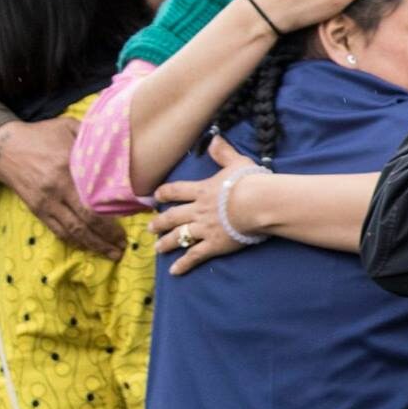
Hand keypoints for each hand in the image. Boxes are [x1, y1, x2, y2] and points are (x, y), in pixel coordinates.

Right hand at [0, 117, 124, 258]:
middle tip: (124, 248)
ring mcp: (45, 203)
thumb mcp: (69, 127)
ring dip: (93, 245)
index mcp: (67, 170)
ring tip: (112, 253)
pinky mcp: (37, 210)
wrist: (3, 147)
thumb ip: (93, 137)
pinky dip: (75, 241)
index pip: (94, 201)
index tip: (136, 218)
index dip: (115, 215)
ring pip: (72, 231)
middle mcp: (56, 191)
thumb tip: (123, 142)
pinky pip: (57, 231)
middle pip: (86, 222)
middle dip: (107, 238)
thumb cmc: (41, 135)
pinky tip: (89, 247)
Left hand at [150, 136, 258, 274]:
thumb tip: (214, 137)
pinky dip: (183, 264)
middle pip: (172, 217)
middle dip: (160, 223)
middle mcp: (197, 210)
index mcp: (202, 191)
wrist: (257, 203)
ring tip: (157, 248)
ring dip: (166, 243)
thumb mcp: (237, 162)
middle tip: (150, 228)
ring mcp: (203, 229)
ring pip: (179, 237)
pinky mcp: (213, 244)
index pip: (177, 191)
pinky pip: (194, 255)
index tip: (156, 197)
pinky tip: (174, 271)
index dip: (165, 193)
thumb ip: (224, 152)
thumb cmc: (249, 182)